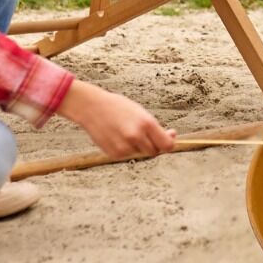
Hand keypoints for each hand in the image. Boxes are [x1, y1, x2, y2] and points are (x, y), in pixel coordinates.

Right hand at [57, 81, 176, 158]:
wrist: (92, 107)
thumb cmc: (118, 107)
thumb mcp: (141, 112)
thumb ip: (155, 127)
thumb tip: (171, 137)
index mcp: (146, 123)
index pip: (167, 145)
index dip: (169, 143)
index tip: (169, 138)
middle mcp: (136, 137)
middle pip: (154, 152)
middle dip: (153, 145)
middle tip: (145, 134)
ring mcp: (124, 147)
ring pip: (140, 153)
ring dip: (138, 146)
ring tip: (126, 131)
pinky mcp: (114, 153)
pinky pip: (127, 155)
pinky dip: (125, 148)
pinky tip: (117, 136)